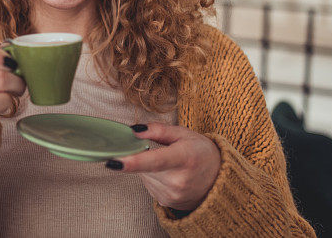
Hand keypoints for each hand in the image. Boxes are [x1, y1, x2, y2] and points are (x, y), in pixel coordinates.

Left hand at [106, 123, 221, 211]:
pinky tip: (169, 174)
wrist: (218, 180)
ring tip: (170, 163)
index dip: (132, 162)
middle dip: (144, 155)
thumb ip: (158, 130)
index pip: (155, 160)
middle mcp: (178, 180)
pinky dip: (153, 177)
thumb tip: (133, 131)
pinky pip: (148, 185)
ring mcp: (172, 194)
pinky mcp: (166, 202)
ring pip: (143, 175)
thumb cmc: (201, 151)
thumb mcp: (184, 133)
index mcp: (184, 157)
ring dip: (148, 167)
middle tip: (163, 150)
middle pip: (144, 166)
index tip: (113, 162)